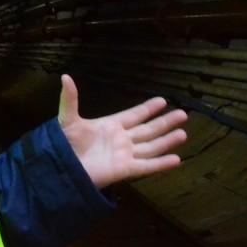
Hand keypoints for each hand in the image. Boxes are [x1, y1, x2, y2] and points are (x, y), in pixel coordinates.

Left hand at [58, 74, 186, 189]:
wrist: (63, 168)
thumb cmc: (65, 144)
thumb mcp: (67, 119)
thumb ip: (70, 99)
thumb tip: (65, 76)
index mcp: (110, 125)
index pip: (134, 115)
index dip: (148, 109)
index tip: (163, 101)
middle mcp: (121, 139)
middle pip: (148, 130)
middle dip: (164, 122)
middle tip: (183, 114)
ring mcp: (125, 155)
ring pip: (151, 146)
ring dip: (167, 140)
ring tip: (183, 133)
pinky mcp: (126, 170)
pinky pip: (148, 166)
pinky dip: (162, 163)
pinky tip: (177, 159)